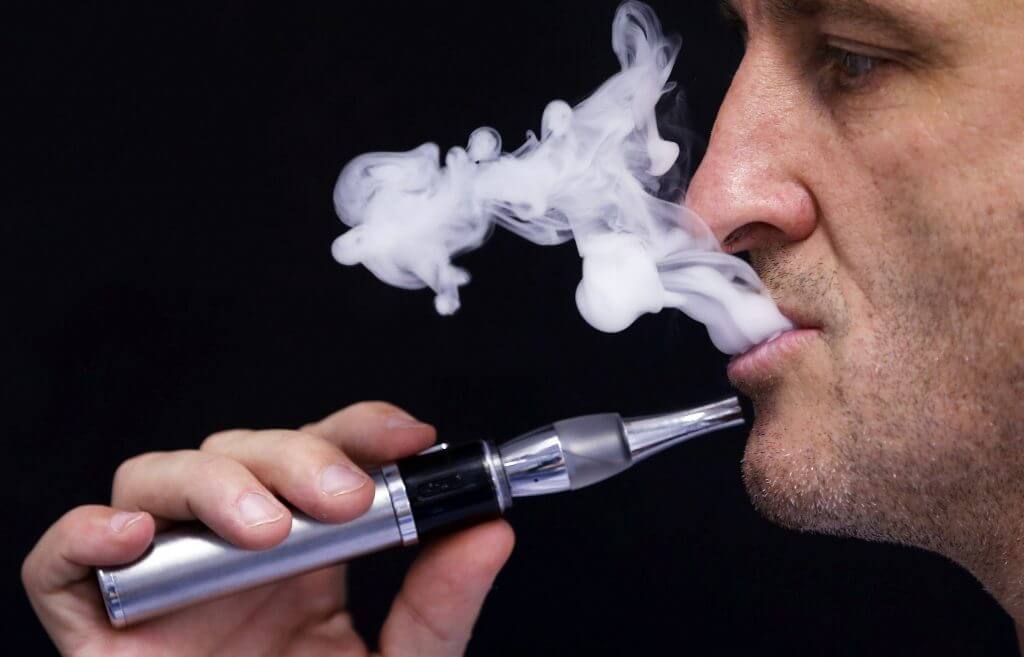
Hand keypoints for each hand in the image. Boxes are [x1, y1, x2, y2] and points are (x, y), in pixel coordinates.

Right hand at [22, 401, 514, 656]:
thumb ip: (439, 605)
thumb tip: (489, 532)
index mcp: (305, 552)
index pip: (321, 453)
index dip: (359, 428)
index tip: (408, 436)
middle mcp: (231, 550)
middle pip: (243, 450)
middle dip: (296, 455)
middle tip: (344, 499)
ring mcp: (163, 578)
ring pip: (159, 477)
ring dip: (213, 483)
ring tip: (263, 528)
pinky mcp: (96, 620)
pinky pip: (63, 557)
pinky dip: (87, 531)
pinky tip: (136, 538)